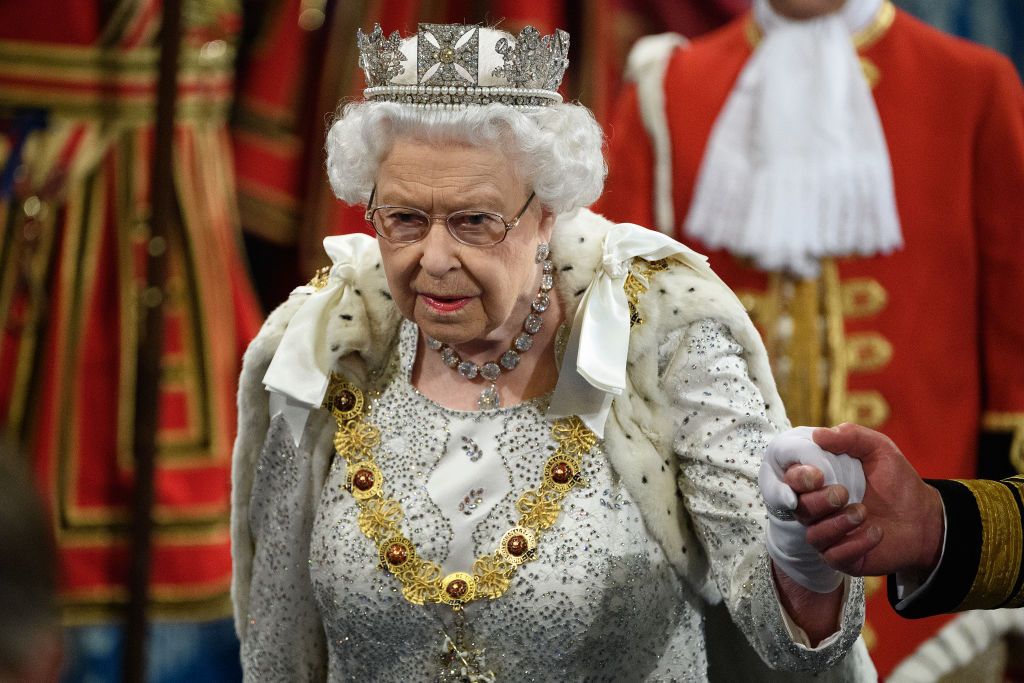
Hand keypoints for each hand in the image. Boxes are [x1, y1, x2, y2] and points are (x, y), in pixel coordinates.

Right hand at [802, 423, 943, 578]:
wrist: (924, 518)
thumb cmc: (897, 482)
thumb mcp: (880, 450)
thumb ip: (851, 436)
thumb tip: (818, 434)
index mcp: (820, 481)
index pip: (790, 479)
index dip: (796, 477)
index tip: (817, 475)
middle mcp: (818, 508)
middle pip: (798, 507)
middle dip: (818, 500)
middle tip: (844, 493)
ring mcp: (829, 534)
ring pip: (813, 535)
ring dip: (837, 523)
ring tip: (863, 513)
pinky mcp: (842, 558)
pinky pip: (834, 556)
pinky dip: (855, 544)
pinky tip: (876, 533)